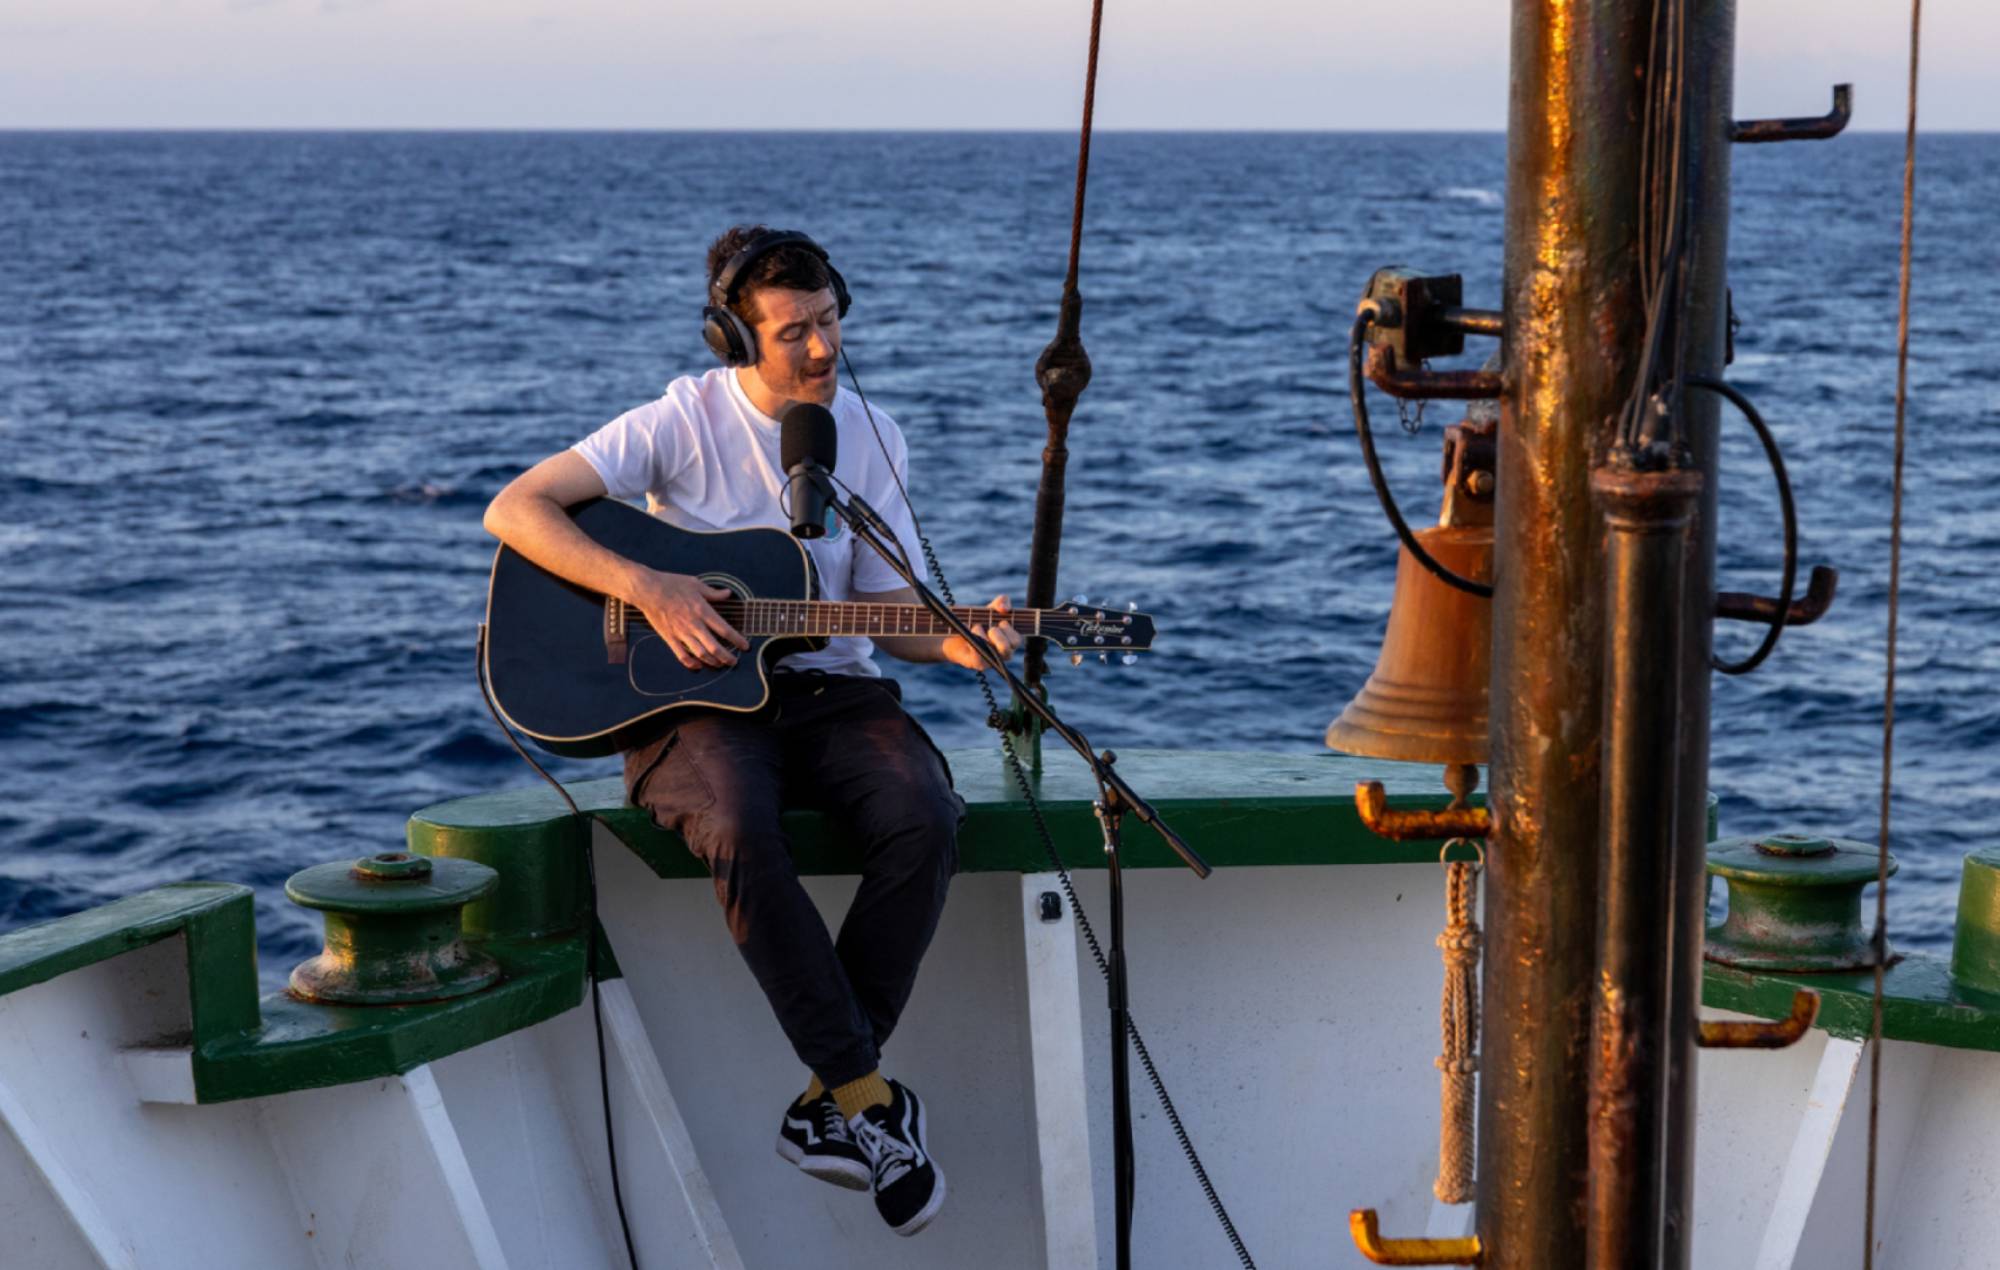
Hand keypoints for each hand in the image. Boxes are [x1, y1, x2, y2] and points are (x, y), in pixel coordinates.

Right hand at [631, 570, 748, 670]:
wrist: (648, 590)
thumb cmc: (671, 584)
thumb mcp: (696, 584)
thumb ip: (713, 592)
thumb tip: (727, 594)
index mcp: (702, 611)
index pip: (724, 629)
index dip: (737, 640)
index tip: (745, 646)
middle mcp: (694, 624)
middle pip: (715, 647)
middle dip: (727, 657)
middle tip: (734, 661)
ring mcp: (681, 633)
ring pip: (700, 654)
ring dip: (712, 662)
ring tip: (719, 664)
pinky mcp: (669, 637)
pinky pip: (681, 655)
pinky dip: (691, 663)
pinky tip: (698, 666)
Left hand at [942, 594, 1022, 670]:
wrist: (952, 635)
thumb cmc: (974, 622)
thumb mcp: (989, 609)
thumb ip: (1001, 603)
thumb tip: (1004, 607)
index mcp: (1008, 641)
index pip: (1017, 640)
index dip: (1010, 630)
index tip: (1001, 622)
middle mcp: (1002, 653)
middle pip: (1010, 648)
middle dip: (1000, 635)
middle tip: (991, 628)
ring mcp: (991, 660)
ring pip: (994, 653)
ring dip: (985, 637)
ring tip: (975, 628)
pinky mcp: (978, 664)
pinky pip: (979, 657)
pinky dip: (973, 643)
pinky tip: (967, 636)